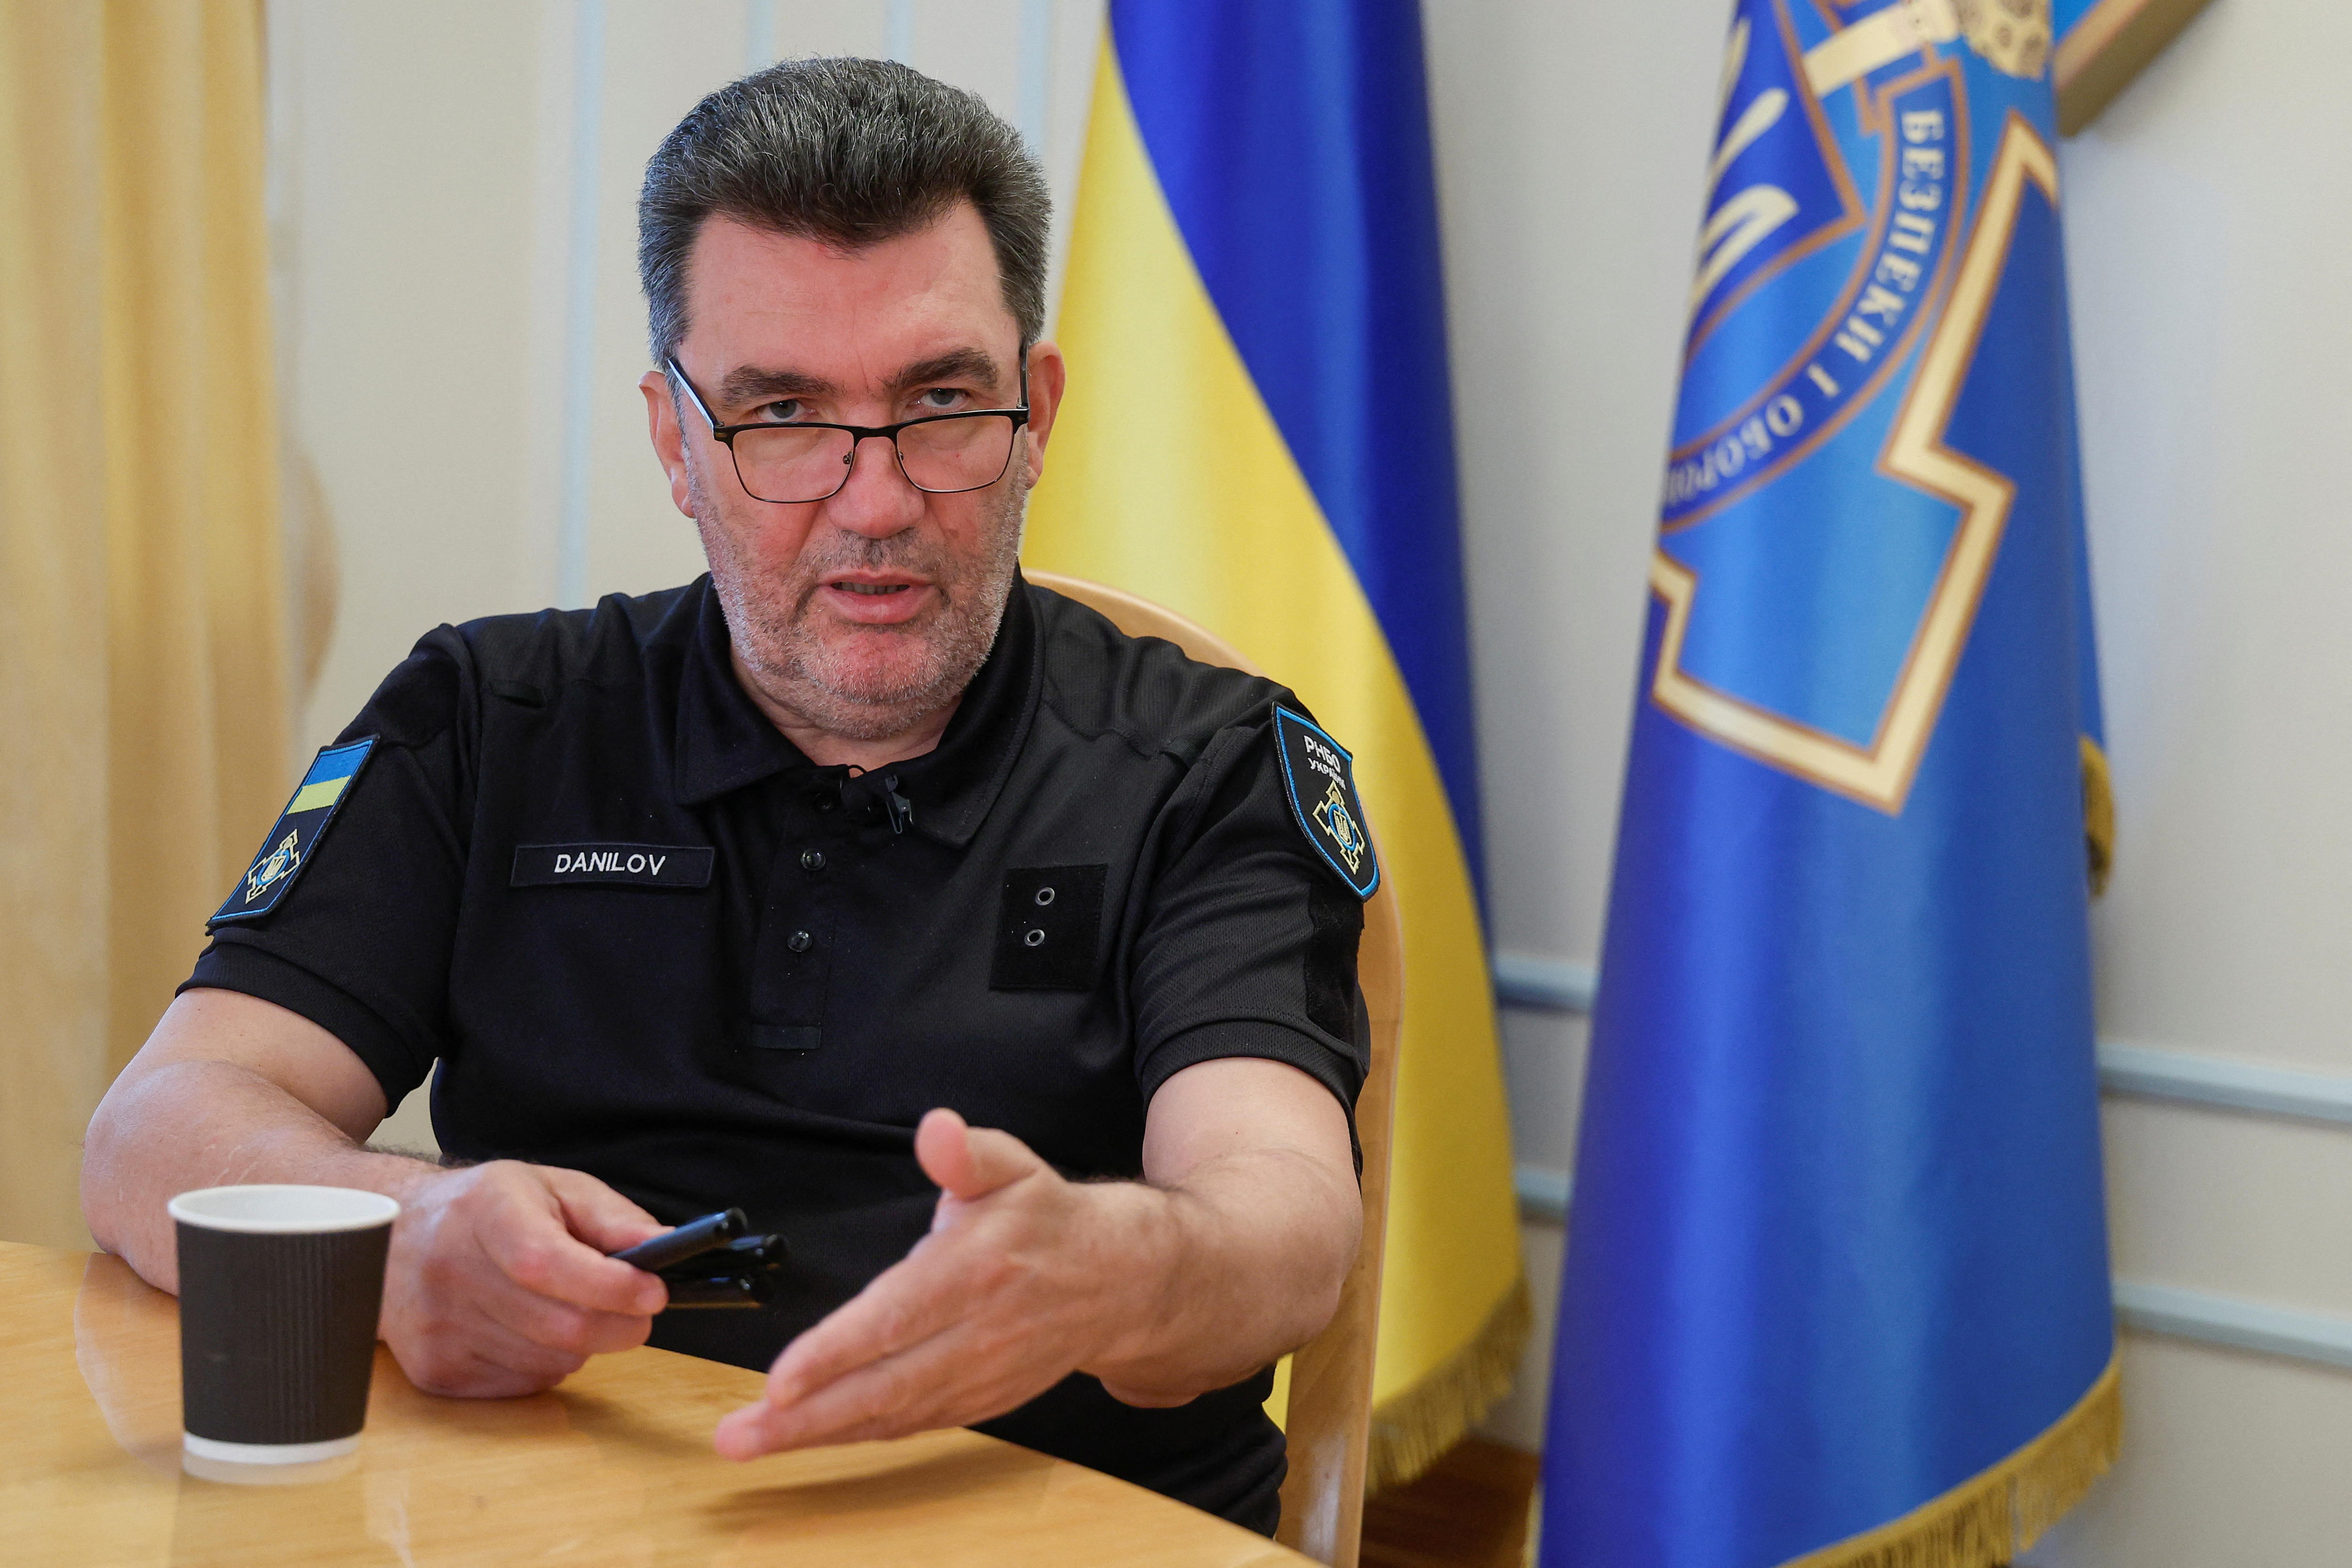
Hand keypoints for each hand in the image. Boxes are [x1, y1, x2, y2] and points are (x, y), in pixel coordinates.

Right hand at [381, 1160, 668, 1397]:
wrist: (401, 1239)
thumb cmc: (493, 1210)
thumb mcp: (555, 1189)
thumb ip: (613, 1218)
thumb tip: (664, 1248)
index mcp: (484, 1212)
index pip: (546, 1262)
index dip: (608, 1285)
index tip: (654, 1292)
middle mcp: (450, 1271)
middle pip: (557, 1324)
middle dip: (619, 1325)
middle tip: (640, 1312)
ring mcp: (437, 1328)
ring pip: (548, 1360)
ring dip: (583, 1344)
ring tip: (572, 1309)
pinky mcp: (435, 1372)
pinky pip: (522, 1384)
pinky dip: (548, 1363)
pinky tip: (532, 1331)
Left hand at [712, 1109, 1174, 1459]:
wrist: (1120, 1280)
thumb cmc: (1047, 1218)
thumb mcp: (1013, 1166)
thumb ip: (967, 1152)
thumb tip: (937, 1128)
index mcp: (977, 1270)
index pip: (897, 1319)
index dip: (836, 1353)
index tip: (781, 1378)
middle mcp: (978, 1333)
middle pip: (884, 1385)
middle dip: (806, 1416)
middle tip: (737, 1434)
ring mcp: (981, 1375)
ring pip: (892, 1415)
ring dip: (818, 1435)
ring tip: (751, 1441)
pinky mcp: (981, 1401)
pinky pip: (912, 1425)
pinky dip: (858, 1435)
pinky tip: (809, 1437)